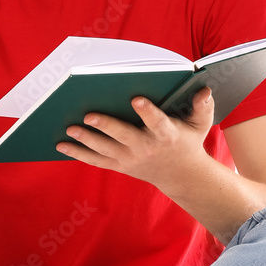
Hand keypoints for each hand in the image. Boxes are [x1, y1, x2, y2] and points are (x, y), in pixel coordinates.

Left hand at [56, 87, 215, 194]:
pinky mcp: (119, 165)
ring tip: (68, 128)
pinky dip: (78, 153)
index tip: (137, 99)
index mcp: (166, 135)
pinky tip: (61, 144)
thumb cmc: (188, 141)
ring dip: (85, 140)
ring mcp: (130, 159)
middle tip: (88, 116)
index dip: (147, 111)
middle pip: (123, 136)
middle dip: (106, 126)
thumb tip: (204, 90)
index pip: (157, 122)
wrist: (181, 175)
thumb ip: (203, 106)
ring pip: (105, 149)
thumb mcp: (201, 125)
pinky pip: (95, 160)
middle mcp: (146, 148)